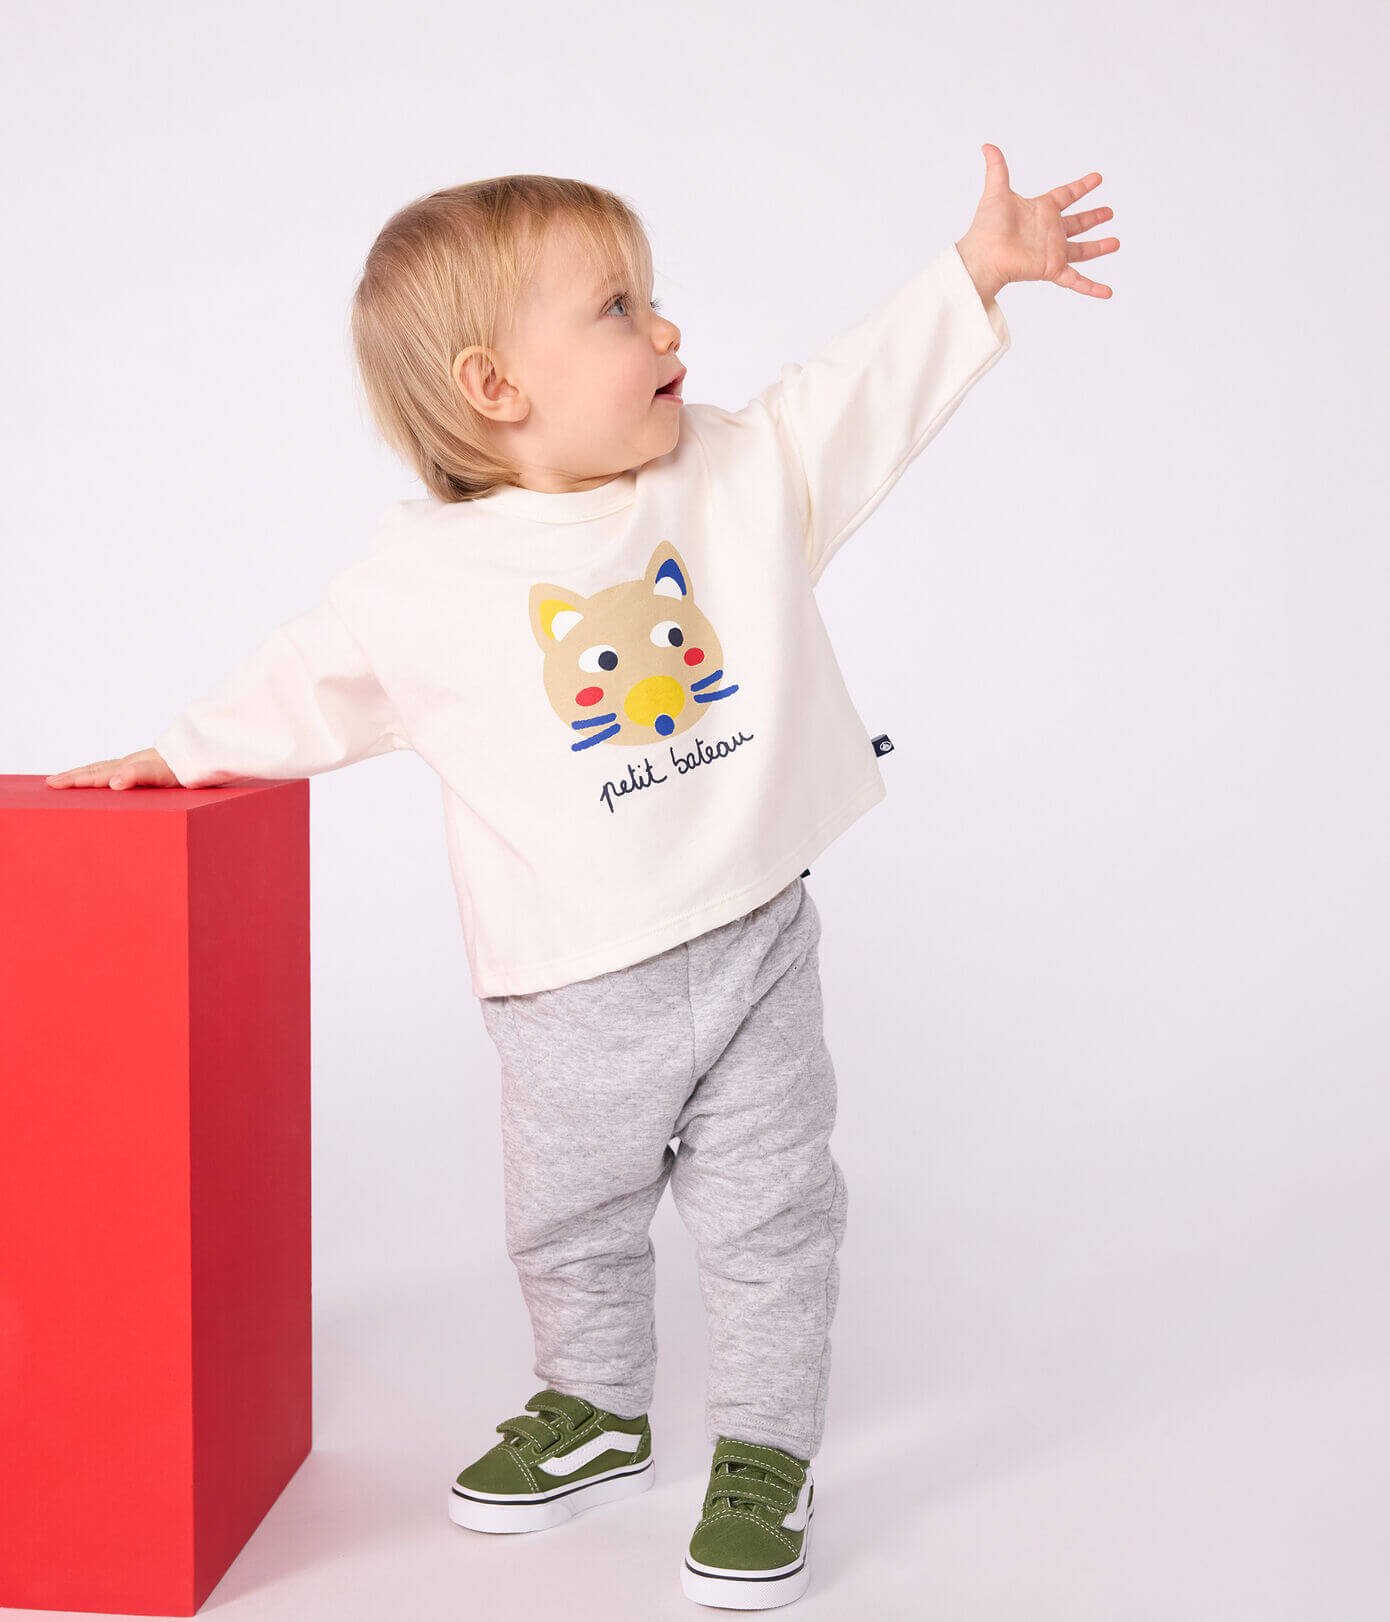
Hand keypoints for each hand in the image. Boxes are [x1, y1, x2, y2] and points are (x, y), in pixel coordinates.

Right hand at [45, 747, 178, 790]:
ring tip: (71, 781)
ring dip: (87, 775)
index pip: (96, 774)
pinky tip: (109, 783)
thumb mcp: (160, 773)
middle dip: (74, 776)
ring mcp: (141, 766)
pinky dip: (106, 776)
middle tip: (51, 783)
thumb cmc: (184, 767)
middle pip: (97, 769)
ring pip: (107, 769)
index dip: (74, 780)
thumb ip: (137, 775)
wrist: (204, 755)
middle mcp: (132, 764)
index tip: (52, 784)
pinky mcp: (150, 770)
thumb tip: (112, 783)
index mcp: (129, 767)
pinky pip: (120, 772)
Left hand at [955, 143, 1118, 303]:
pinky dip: (1092, 287)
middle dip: (1094, 217)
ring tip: (1115, 243)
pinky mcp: (1052, 269)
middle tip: (1109, 212)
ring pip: (1082, 250)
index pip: (1066, 195)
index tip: (1097, 178)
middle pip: (1077, 223)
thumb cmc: (986, 227)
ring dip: (1099, 247)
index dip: (1082, 187)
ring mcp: (1052, 251)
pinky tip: (1107, 292)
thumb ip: (997, 168)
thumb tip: (987, 145)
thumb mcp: (996, 191)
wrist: (982, 255)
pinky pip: (1076, 280)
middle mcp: (1049, 231)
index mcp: (1041, 210)